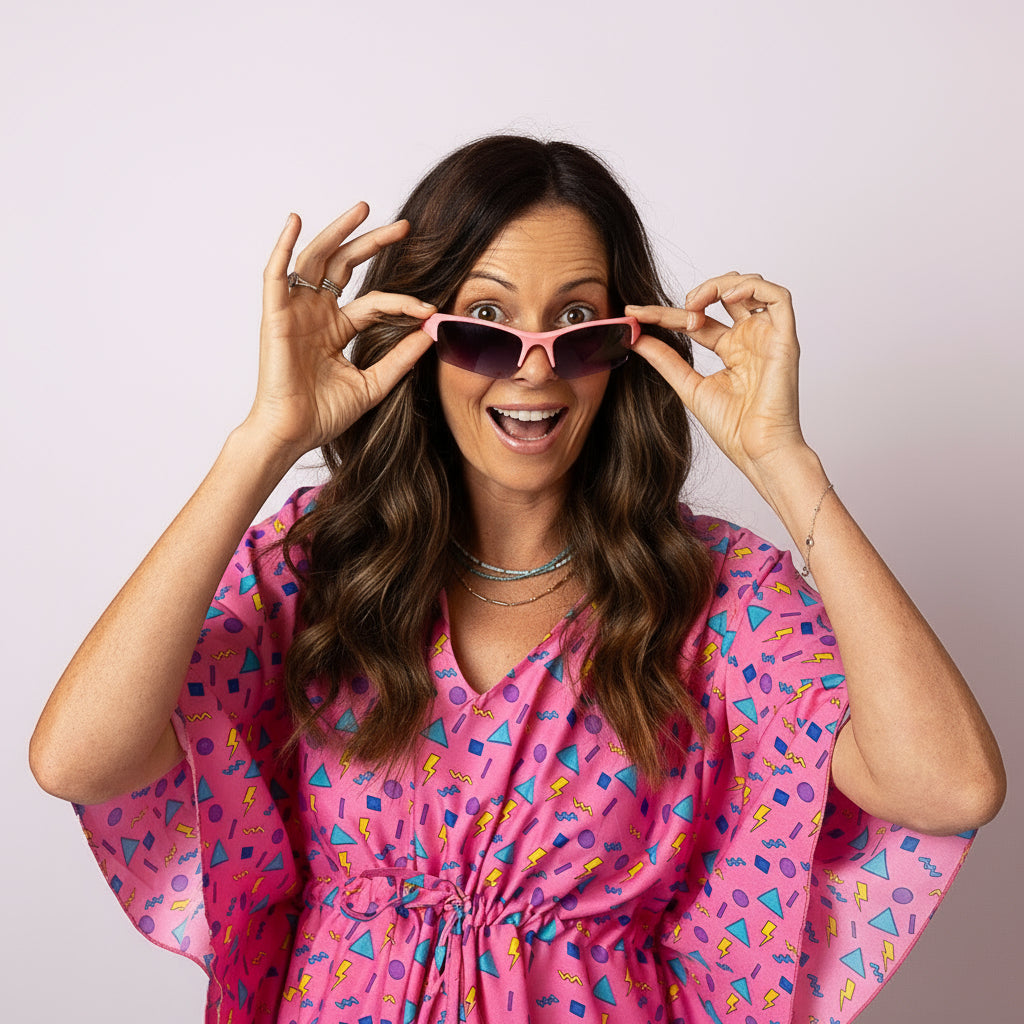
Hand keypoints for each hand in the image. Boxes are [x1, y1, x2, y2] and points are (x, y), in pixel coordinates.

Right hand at [246, 203, 435, 455]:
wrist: (293, 434)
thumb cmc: (324, 414)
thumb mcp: (374, 384)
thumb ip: (401, 358)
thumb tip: (432, 332)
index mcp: (337, 329)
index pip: (374, 302)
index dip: (402, 302)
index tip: (429, 308)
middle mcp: (316, 314)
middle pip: (345, 267)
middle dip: (372, 243)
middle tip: (403, 226)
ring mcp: (295, 312)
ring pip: (316, 260)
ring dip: (337, 232)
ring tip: (362, 209)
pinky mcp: (275, 316)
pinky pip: (275, 275)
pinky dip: (283, 247)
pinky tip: (295, 221)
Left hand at [626, 273, 809, 490]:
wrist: (756, 450)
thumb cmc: (733, 429)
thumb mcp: (689, 386)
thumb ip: (665, 359)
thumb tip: (636, 337)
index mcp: (731, 351)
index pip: (696, 320)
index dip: (665, 313)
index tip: (635, 312)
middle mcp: (750, 339)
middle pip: (723, 298)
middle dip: (696, 294)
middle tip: (675, 312)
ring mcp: (767, 337)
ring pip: (751, 287)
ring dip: (720, 284)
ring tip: (696, 304)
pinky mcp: (785, 338)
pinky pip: (778, 297)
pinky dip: (751, 287)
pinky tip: (725, 298)